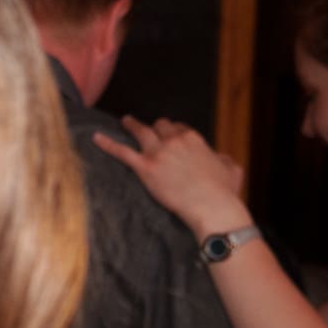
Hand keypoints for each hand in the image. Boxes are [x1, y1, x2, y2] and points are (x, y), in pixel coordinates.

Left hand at [91, 117, 252, 238]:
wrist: (212, 206)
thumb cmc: (224, 192)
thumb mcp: (232, 169)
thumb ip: (224, 159)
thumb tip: (220, 157)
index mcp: (194, 139)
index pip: (179, 128)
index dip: (173, 132)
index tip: (170, 136)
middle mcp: (175, 140)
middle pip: (160, 126)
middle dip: (155, 127)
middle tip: (147, 129)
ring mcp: (159, 152)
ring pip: (141, 131)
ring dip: (132, 125)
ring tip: (125, 121)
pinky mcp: (145, 168)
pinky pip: (121, 151)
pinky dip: (107, 143)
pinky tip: (95, 138)